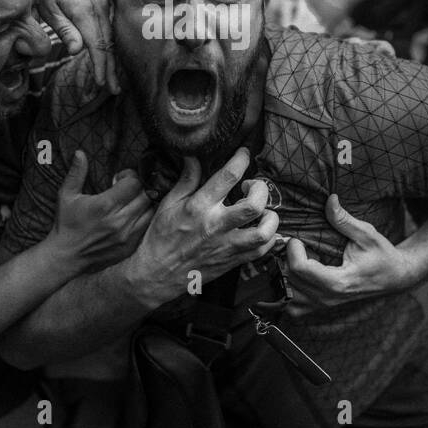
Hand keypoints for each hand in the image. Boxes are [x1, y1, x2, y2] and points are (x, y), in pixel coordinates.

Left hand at [25, 0, 116, 92]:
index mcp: (85, 10)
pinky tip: (111, 53)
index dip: (101, 66)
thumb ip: (63, 29)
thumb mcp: (46, 8)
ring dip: (113, 56)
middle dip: (111, 67)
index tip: (102, 85)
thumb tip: (78, 51)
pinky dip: (112, 40)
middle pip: (109, 42)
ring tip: (114, 76)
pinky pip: (111, 22)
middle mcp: (100, 4)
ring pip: (113, 33)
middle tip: (113, 90)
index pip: (98, 45)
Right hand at [46, 151, 152, 273]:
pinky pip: (147, 227)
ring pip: (150, 211)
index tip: (120, 178)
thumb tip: (80, 152)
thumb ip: (76, 172)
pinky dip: (143, 218)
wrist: (66, 256)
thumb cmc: (66, 223)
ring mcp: (127, 235)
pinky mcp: (130, 247)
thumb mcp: (66, 195)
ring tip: (132, 201)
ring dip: (144, 203)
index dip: (130, 176)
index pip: (134, 182)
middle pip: (146, 195)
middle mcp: (119, 220)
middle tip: (127, 188)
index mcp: (105, 205)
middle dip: (139, 187)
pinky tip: (132, 215)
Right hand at [125, 149, 280, 304]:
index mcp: (199, 207)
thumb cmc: (161, 236)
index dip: (240, 159)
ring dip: (270, 218)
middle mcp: (216, 225)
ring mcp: (227, 245)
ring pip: (264, 232)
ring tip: (263, 211)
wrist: (158, 274)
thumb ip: (186, 180)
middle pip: (254, 205)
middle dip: (260, 190)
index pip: (227, 177)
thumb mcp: (168, 204)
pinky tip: (260, 230)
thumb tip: (193, 156)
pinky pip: (261, 251)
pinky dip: (268, 239)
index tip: (243, 153)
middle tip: (252, 187)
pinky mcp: (232, 261)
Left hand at [284, 195, 409, 317]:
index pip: (301, 268)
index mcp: (339, 281)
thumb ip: (344, 220)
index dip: (293, 250)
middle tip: (293, 245)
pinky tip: (294, 275)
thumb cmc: (381, 254)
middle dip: (285, 260)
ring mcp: (323, 306)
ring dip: (284, 276)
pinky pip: (293, 307)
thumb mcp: (367, 234)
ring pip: (287, 297)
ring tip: (293, 260)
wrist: (394, 278)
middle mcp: (328, 298)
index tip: (298, 238)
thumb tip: (330, 199)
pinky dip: (288, 292)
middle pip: (290, 281)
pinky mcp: (320, 308)